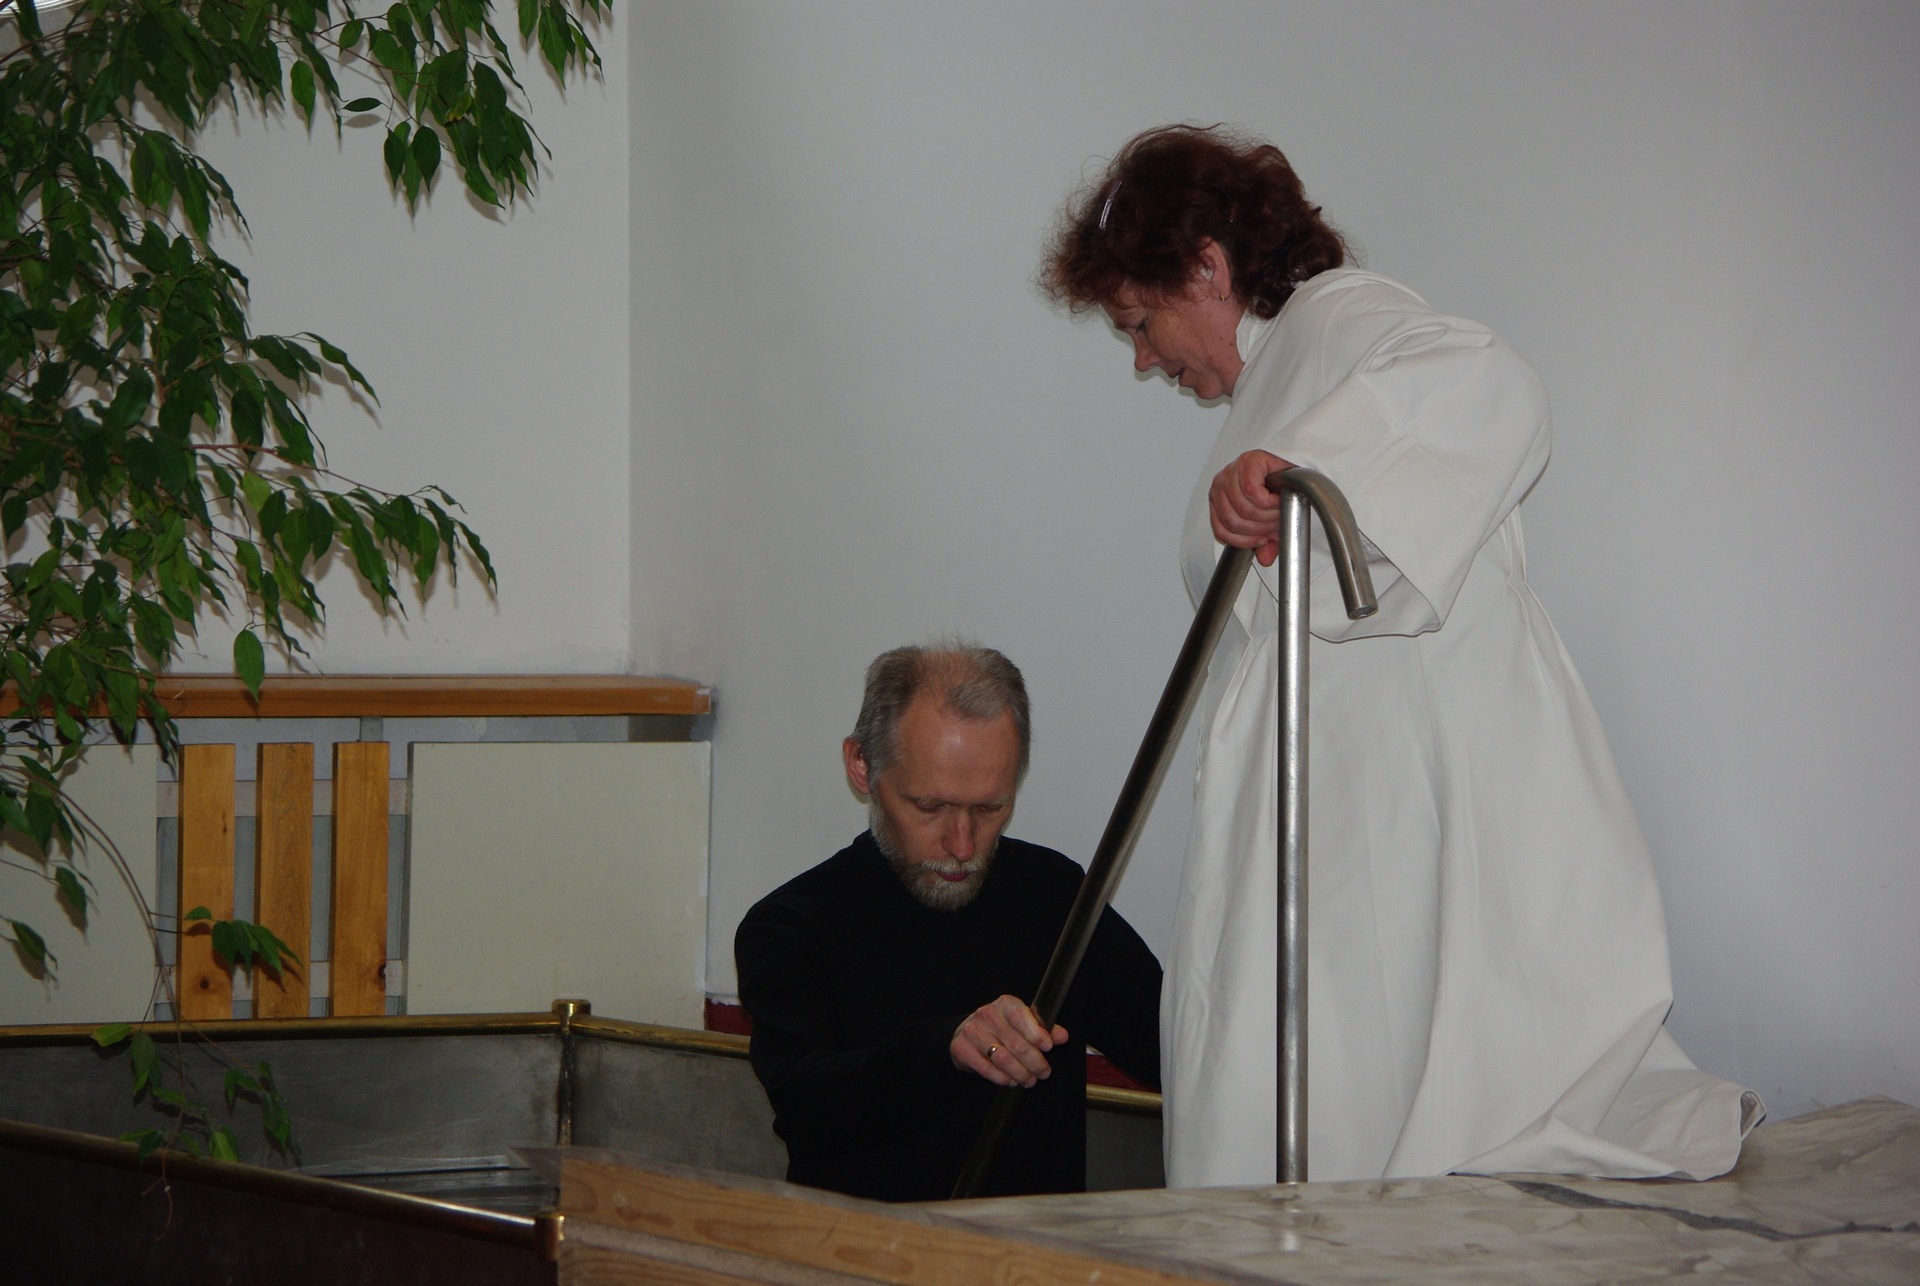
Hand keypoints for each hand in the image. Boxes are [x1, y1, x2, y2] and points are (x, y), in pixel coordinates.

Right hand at [951, 995, 1068, 1088]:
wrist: (965, 1035)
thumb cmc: (1000, 1029)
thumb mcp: (1022, 1024)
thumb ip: (1043, 1029)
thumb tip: (1062, 1036)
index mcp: (1005, 1004)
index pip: (1022, 1017)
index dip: (1037, 1034)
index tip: (1048, 1048)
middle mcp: (987, 1014)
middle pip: (1015, 1043)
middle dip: (1034, 1062)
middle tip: (1043, 1073)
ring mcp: (973, 1031)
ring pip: (1002, 1058)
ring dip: (1020, 1073)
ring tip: (1029, 1081)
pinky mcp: (962, 1048)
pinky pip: (986, 1068)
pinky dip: (1002, 1078)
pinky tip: (1011, 1082)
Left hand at [1209, 449, 1292, 566]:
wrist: (1295, 471)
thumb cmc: (1279, 493)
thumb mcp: (1271, 524)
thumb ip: (1266, 543)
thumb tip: (1264, 559)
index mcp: (1219, 501)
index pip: (1221, 531)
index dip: (1243, 541)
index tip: (1262, 540)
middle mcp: (1220, 486)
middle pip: (1233, 521)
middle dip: (1260, 527)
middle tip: (1276, 522)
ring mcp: (1231, 472)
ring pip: (1243, 508)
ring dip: (1267, 514)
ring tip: (1279, 510)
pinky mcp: (1247, 462)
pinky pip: (1252, 492)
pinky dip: (1268, 501)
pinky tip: (1276, 499)